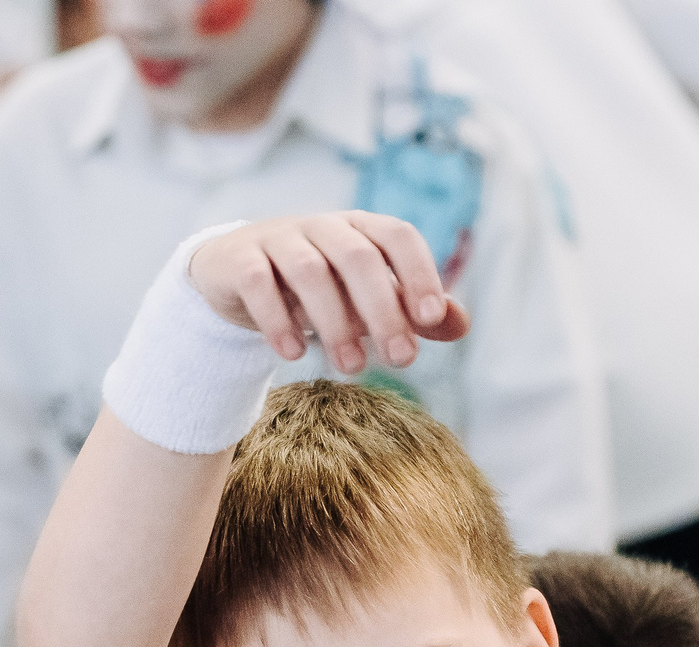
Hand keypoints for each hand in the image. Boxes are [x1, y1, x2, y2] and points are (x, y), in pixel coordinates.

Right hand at [188, 213, 469, 375]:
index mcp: (360, 228)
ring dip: (334, 323)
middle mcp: (322, 226)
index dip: (418, 272)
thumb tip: (461, 325)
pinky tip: (294, 355)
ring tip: (351, 368)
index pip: (397, 236)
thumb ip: (408, 310)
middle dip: (383, 310)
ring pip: (310, 271)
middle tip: (401, 360)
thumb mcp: (363, 298)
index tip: (431, 319)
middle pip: (357, 257)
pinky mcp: (240, 260)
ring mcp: (278, 238)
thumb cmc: (316, 288)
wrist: (237, 276)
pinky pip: (259, 284)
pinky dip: (278, 320)